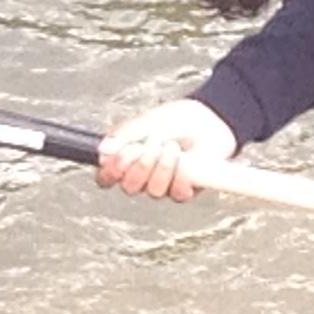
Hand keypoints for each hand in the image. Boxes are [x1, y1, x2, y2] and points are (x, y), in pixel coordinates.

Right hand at [95, 99, 237, 201]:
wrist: (211, 119)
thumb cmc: (177, 118)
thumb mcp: (147, 120)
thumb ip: (124, 135)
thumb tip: (103, 149)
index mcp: (127, 159)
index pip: (106, 177)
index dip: (109, 173)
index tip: (119, 158)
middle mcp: (142, 176)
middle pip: (129, 187)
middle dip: (139, 166)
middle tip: (152, 145)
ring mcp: (164, 185)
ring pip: (154, 192)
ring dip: (162, 169)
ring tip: (172, 147)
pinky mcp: (185, 189)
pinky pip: (178, 194)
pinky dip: (181, 177)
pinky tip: (184, 161)